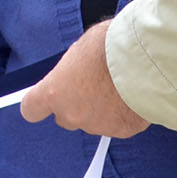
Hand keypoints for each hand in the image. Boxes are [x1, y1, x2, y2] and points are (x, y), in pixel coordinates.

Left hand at [18, 21, 151, 137]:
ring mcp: (97, 125)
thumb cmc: (111, 47)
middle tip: (91, 86)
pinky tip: (130, 95)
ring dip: (99, 110)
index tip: (43, 99)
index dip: (37, 104)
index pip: (30, 109)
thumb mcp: (80, 49)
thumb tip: (75, 71)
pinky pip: (116, 124)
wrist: (146, 62)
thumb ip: (72, 69)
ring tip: (116, 87)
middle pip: (64, 117)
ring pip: (92, 121)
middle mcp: (72, 114)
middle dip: (74, 105)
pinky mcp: (122, 131)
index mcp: (54, 92)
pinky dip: (121, 114)